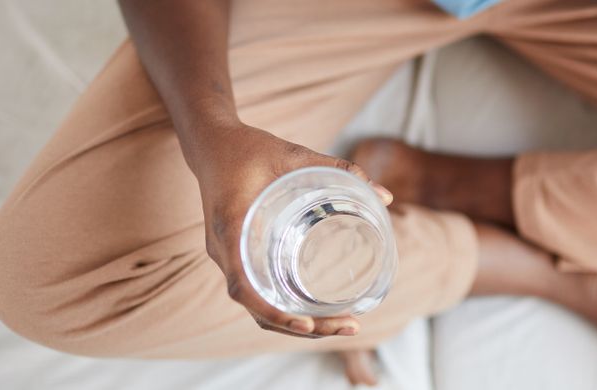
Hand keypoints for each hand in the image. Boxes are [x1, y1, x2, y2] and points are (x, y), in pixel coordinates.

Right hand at [188, 121, 392, 337]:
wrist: (210, 143)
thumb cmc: (248, 147)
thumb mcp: (295, 154)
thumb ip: (340, 170)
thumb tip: (386, 196)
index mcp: (231, 228)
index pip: (242, 286)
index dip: (271, 311)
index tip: (306, 322)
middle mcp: (225, 251)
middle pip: (257, 307)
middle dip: (302, 326)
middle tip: (351, 327)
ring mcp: (227, 258)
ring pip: (258, 306)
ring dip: (296, 323)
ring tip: (343, 325)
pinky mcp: (235, 257)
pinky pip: (257, 293)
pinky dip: (284, 308)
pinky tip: (317, 311)